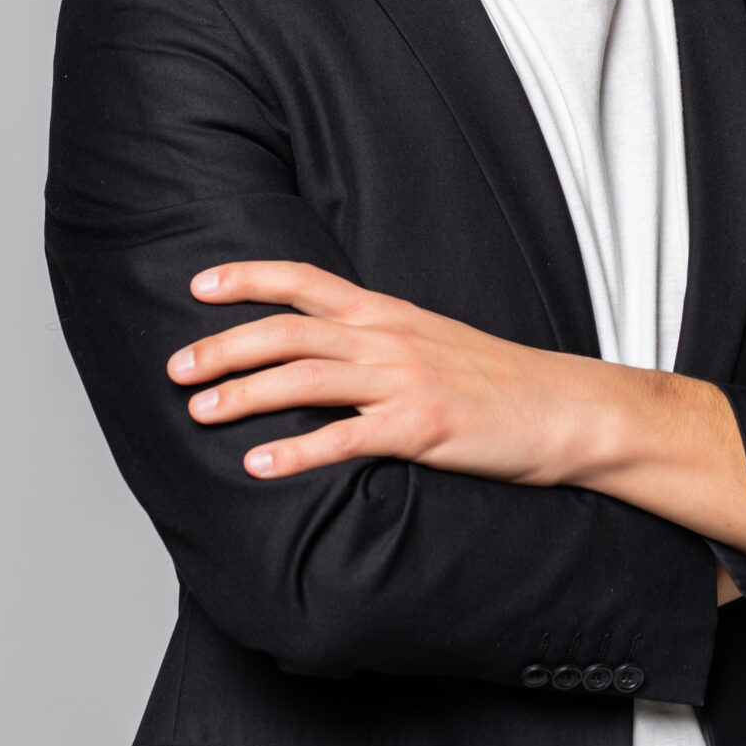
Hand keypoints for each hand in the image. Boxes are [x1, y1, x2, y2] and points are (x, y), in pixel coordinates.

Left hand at [170, 260, 745, 559]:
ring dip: (243, 394)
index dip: (246, 279)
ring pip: (303, 380)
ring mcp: (404, 381)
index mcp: (388, 312)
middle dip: (223, 347)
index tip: (198, 285)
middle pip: (286, 333)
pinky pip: (345, 439)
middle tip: (176, 367)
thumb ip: (379, 338)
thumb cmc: (500, 381)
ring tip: (198, 412)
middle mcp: (388, 338)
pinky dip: (296, 453)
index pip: (303, 282)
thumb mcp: (433, 339)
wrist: (569, 409)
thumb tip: (323, 346)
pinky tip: (258, 467)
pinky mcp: (421, 429)